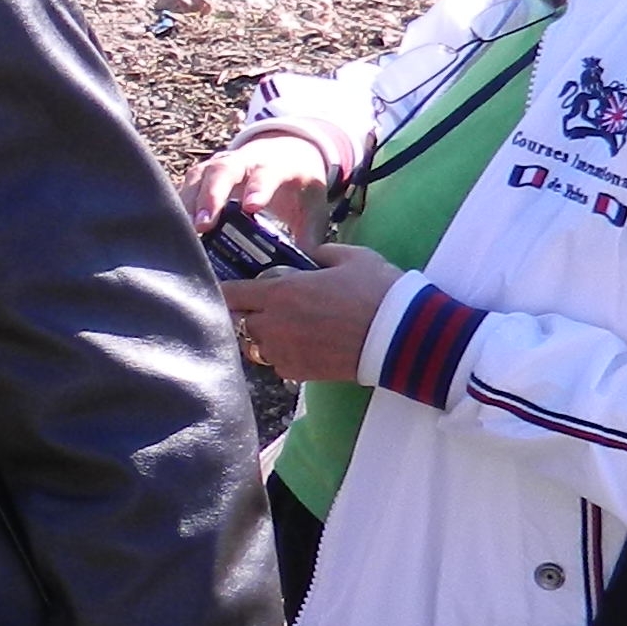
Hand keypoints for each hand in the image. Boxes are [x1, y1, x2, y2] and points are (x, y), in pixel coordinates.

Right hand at [180, 128, 330, 239]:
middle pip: (223, 170)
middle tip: (204, 225)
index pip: (266, 173)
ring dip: (190, 203)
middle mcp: (245, 160)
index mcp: (277, 165)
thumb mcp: (314, 207)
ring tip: (187, 231)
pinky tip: (177, 227)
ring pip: (199, 176)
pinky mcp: (204, 173)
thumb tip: (299, 273)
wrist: (288, 152)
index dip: (257, 189)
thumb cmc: (300, 185)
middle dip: (211, 196)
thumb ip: (309, 237)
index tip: (251, 208)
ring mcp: (221, 164)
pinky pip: (187, 184)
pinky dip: (180, 204)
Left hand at [223, 243, 398, 383]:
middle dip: (249, 313)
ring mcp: (284, 352)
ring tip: (289, 327)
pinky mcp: (298, 373)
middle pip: (240, 321)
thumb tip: (308, 254)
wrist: (402, 337)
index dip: (224, 291)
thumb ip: (320, 253)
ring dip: (265, 336)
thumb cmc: (377, 291)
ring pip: (256, 345)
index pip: (230, 294)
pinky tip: (304, 345)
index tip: (226, 288)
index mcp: (281, 293)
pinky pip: (277, 364)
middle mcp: (274, 325)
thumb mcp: (351, 257)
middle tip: (269, 306)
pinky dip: (283, 355)